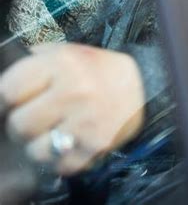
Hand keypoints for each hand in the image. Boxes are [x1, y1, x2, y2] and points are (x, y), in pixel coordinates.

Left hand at [0, 43, 145, 174]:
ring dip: (40, 145)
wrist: (144, 84)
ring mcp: (85, 121)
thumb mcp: (67, 52)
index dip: (7, 99)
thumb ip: (36, 62)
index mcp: (62, 63)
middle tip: (35, 118)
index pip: (10, 90)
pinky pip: (60, 165)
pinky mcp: (95, 146)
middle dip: (23, 123)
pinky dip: (61, 157)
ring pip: (35, 150)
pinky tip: (70, 141)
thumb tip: (5, 85)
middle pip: (19, 124)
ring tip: (53, 132)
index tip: (13, 102)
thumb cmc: (98, 68)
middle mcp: (74, 91)